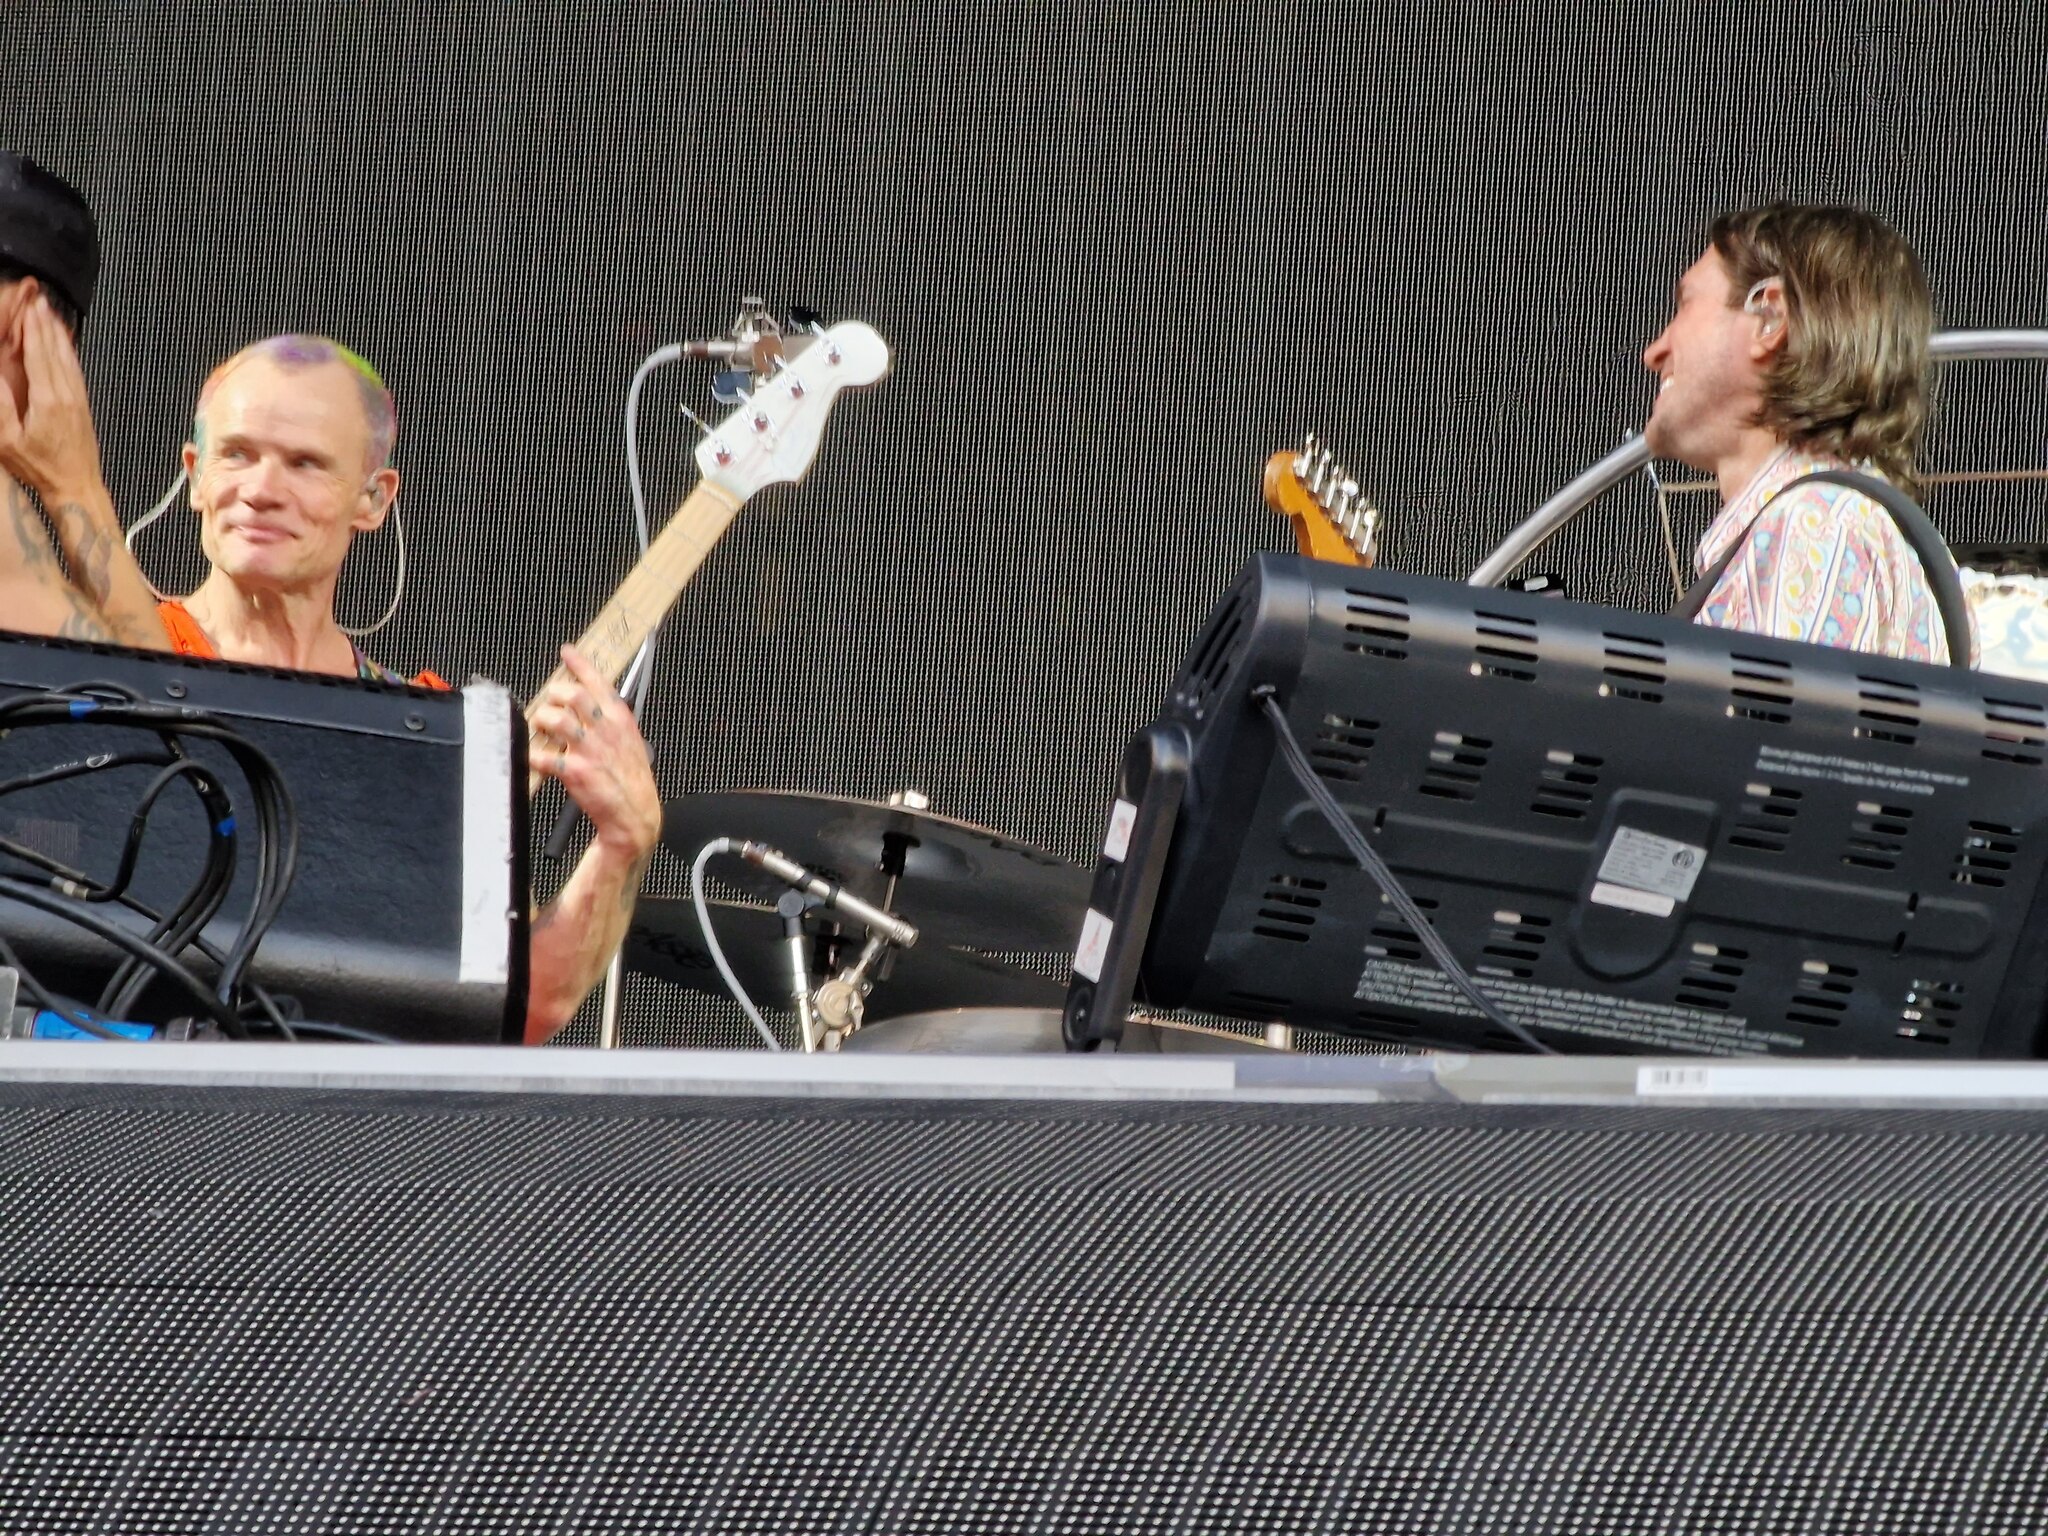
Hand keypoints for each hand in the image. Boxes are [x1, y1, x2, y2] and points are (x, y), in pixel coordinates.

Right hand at [0, 297, 106, 504]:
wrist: (77, 486)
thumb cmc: (40, 468)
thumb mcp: (8, 440)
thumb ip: (0, 405)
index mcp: (47, 400)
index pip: (38, 355)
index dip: (33, 329)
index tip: (28, 308)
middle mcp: (67, 395)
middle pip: (55, 351)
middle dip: (45, 324)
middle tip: (37, 300)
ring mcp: (78, 399)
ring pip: (69, 358)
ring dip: (58, 334)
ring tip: (50, 312)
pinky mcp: (83, 405)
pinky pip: (76, 371)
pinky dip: (69, 352)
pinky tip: (65, 343)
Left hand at [528, 645, 660, 862]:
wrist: (635, 814)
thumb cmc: (631, 779)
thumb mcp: (630, 741)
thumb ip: (609, 721)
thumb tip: (586, 706)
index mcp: (620, 720)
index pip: (599, 682)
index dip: (580, 664)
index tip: (567, 653)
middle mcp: (605, 730)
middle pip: (573, 695)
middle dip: (555, 695)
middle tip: (550, 702)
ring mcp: (590, 750)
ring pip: (556, 719)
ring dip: (542, 720)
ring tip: (541, 726)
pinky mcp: (576, 772)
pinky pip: (544, 756)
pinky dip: (534, 755)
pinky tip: (536, 758)